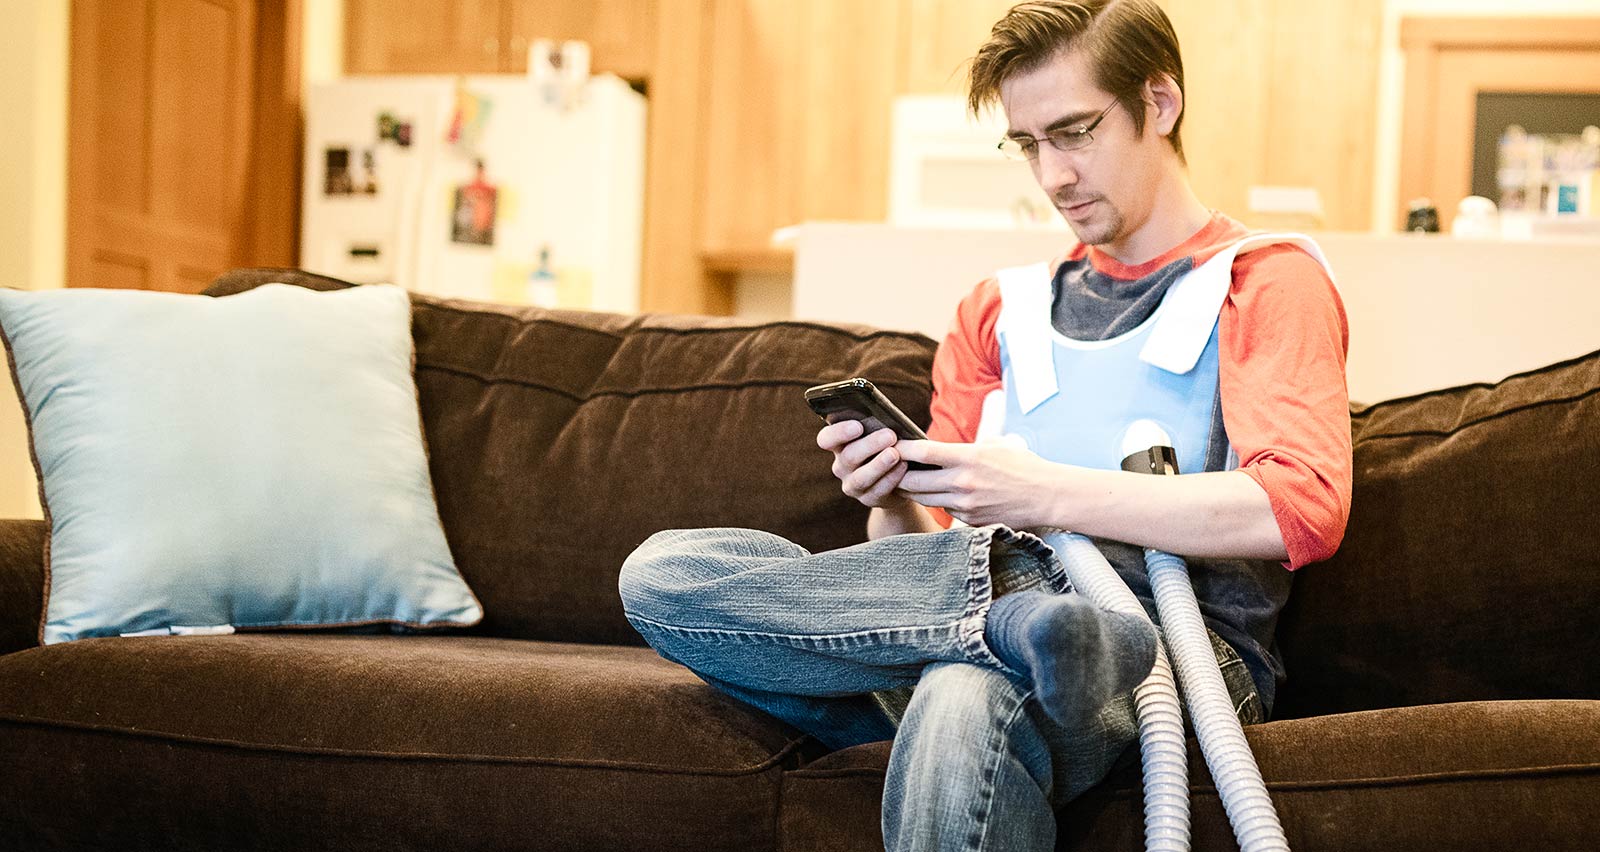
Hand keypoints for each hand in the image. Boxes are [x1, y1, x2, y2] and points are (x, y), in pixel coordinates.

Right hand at [816, 419, 913, 508]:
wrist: (900, 478)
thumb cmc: (888, 445)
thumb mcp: (881, 433)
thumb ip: (879, 426)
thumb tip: (888, 417)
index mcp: (839, 444)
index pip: (826, 439)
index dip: (839, 433)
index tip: (858, 426)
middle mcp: (842, 465)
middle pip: (848, 457)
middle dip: (869, 445)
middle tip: (890, 435)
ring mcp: (852, 484)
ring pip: (861, 477)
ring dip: (879, 464)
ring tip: (895, 454)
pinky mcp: (868, 499)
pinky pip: (877, 491)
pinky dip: (891, 478)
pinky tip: (902, 466)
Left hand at [894, 438, 1064, 527]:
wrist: (1048, 497)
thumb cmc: (1024, 467)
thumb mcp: (996, 445)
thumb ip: (967, 446)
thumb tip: (941, 447)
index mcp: (969, 458)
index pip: (923, 453)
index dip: (903, 449)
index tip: (893, 445)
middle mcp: (963, 482)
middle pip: (915, 481)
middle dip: (899, 475)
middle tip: (893, 468)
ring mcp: (965, 505)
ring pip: (925, 499)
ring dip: (914, 491)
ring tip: (908, 481)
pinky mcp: (970, 521)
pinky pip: (945, 511)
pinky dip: (939, 503)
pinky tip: (939, 495)